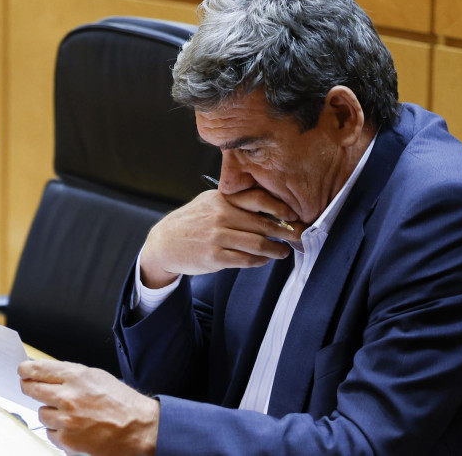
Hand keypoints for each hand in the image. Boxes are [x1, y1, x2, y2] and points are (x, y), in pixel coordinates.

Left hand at [19, 360, 158, 455]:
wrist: (139, 428)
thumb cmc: (122, 403)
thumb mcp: (96, 376)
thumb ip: (68, 374)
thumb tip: (45, 372)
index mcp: (75, 377)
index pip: (36, 369)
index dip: (25, 370)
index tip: (22, 371)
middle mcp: (68, 397)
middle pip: (31, 389)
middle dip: (29, 388)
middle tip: (32, 389)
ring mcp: (66, 420)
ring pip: (41, 413)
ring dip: (50, 413)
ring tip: (69, 414)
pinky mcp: (67, 440)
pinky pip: (50, 433)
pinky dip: (58, 431)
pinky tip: (74, 427)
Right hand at [140, 189, 301, 287]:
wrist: (164, 243)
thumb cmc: (190, 222)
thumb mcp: (207, 202)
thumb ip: (233, 201)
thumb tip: (268, 206)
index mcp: (221, 199)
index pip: (258, 199)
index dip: (281, 208)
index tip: (293, 216)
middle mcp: (220, 216)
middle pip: (264, 223)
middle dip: (286, 232)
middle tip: (297, 236)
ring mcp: (217, 237)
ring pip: (259, 244)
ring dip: (276, 250)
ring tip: (283, 252)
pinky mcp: (215, 257)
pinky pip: (247, 260)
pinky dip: (260, 261)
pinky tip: (264, 260)